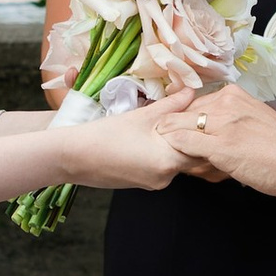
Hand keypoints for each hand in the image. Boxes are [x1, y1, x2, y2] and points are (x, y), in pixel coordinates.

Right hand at [64, 102, 190, 191]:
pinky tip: (150, 138)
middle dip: (189, 136)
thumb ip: (171, 104)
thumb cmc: (105, 135)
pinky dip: (161, 153)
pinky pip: (160, 167)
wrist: (73, 157)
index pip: (200, 147)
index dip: (201, 129)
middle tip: (186, 115)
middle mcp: (165, 178)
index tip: (202, 114)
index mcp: (168, 162)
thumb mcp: (142, 115)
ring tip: (166, 124)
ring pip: (174, 161)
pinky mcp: (142, 183)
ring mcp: (153, 184)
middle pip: (190, 156)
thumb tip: (191, 92)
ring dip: (174, 144)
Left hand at [175, 84, 275, 199]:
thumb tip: (208, 130)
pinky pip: (182, 143)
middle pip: (181, 113)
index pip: (192, 103)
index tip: (182, 135)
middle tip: (176, 149)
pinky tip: (183, 162)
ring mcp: (221, 123)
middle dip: (174, 132)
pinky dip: (177, 152)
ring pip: (176, 127)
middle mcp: (225, 102)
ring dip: (173, 142)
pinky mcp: (219, 145)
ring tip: (178, 157)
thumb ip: (229, 118)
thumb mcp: (252, 118)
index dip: (184, 121)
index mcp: (233, 94)